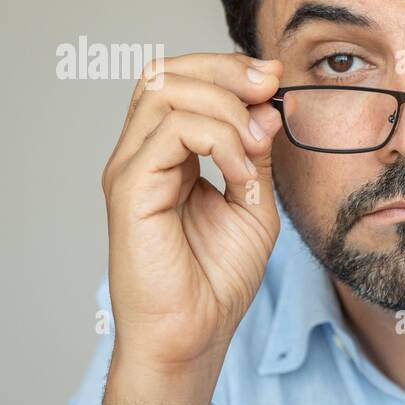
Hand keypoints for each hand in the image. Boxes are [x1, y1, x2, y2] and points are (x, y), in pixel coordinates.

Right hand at [99, 52, 283, 404]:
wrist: (193, 335)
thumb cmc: (216, 280)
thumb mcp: (253, 204)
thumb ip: (256, 155)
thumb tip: (267, 106)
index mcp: (167, 154)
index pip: (183, 81)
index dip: (228, 68)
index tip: (275, 79)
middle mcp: (141, 155)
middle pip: (166, 72)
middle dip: (225, 69)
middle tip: (269, 88)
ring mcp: (131, 168)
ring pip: (164, 90)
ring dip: (225, 106)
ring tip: (255, 145)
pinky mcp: (129, 189)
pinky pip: (170, 132)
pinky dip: (217, 140)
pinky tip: (241, 173)